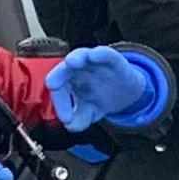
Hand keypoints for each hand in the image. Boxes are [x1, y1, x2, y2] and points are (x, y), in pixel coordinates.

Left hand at [46, 45, 170, 153]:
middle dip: (56, 76)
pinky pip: (105, 53)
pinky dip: (100, 53)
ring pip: (81, 55)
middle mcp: (77, 69)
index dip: (61, 105)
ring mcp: (93, 62)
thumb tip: (70, 126)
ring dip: (76, 57)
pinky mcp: (112, 59)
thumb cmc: (101, 99)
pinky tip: (95, 56)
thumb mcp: (90, 113)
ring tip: (72, 62)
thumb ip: (80, 120)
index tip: (66, 119)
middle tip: (52, 84)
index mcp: (67, 82)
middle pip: (63, 70)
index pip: (58, 91)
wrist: (126, 92)